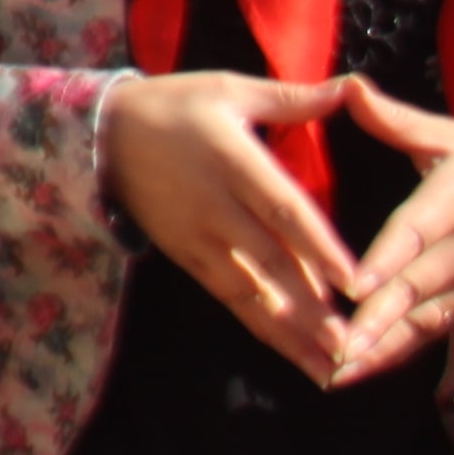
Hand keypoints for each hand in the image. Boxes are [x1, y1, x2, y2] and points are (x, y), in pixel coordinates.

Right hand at [102, 70, 363, 380]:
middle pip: (270, 262)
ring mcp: (197, 236)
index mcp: (232, 160)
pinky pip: (227, 295)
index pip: (282, 208)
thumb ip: (292, 98)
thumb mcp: (229, 89)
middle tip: (352, 344)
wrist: (99, 133)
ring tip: (330, 366)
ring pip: (250, 289)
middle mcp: (215, 205)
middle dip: (312, 307)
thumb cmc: (174, 105)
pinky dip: (261, 326)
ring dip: (291, 330)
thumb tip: (352, 88)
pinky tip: (291, 352)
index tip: (354, 281)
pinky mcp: (184, 254)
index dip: (317, 246)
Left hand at [333, 85, 453, 384]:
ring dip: (380, 348)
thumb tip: (348, 87)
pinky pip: (430, 333)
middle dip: (375, 320)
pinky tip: (357, 372)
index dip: (385, 261)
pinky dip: (395, 354)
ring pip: (421, 321)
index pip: (414, 233)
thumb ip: (396, 121)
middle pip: (415, 288)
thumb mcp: (449, 135)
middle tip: (335, 345)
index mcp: (453, 202)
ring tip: (337, 371)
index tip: (354, 286)